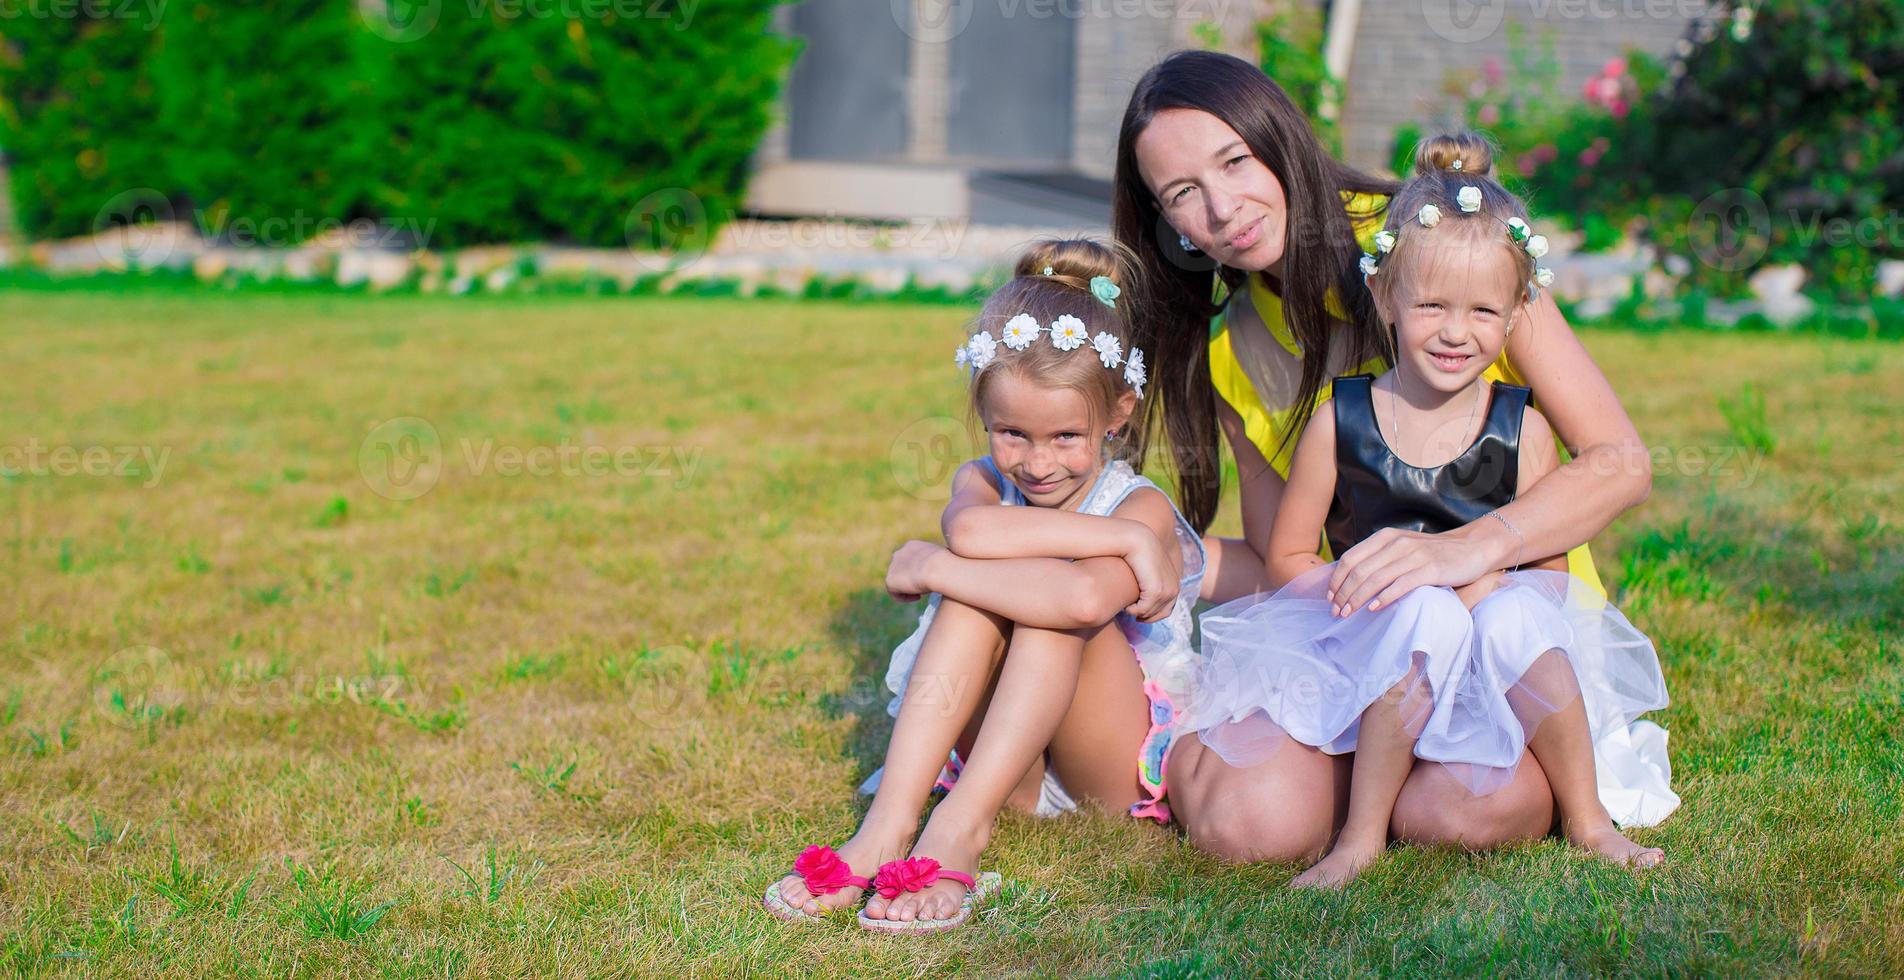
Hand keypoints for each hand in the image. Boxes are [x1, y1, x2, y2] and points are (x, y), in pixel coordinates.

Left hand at [885, 539, 944, 602]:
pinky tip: (917, 598)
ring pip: (897, 582)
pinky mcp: (890, 581)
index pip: (910, 559)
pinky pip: (894, 593)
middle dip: (910, 579)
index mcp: (912, 546)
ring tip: (921, 594)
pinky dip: (905, 597)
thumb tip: (947, 567)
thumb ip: (941, 561)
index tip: (928, 578)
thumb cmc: (949, 563)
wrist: (939, 568)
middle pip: (900, 569)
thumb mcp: (947, 557)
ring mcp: (893, 567)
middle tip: (923, 587)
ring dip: (908, 589)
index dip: (918, 570)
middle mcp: (899, 554)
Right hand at [1122, 527, 1179, 623]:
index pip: (1167, 609)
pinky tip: (1126, 604)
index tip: (1138, 612)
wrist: (1137, 540)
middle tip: (1131, 610)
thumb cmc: (1138, 554)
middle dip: (1145, 615)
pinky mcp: (1157, 591)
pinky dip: (1133, 610)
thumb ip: (1151, 582)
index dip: (1152, 614)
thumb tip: (1144, 596)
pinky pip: (1143, 610)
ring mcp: (1167, 590)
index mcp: (1175, 584)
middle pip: (1160, 614)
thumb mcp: (1148, 570)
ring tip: (1127, 605)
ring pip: (1150, 612)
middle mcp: (1175, 588)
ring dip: (1137, 612)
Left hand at [1327, 527, 1496, 617]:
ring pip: (1376, 579)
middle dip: (1343, 593)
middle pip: (1359, 571)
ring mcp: (1414, 555)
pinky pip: (1401, 584)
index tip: (1330, 597)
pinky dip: (1385, 597)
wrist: (1472, 548)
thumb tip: (1350, 580)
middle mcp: (1397, 543)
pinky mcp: (1430, 569)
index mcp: (1385, 537)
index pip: (1351, 558)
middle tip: (1336, 612)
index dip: (1336, 579)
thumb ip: (1380, 558)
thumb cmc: (1433, 553)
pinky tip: (1374, 609)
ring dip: (1358, 599)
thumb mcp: (1402, 549)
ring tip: (1348, 614)